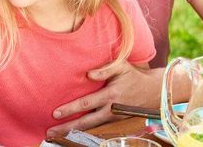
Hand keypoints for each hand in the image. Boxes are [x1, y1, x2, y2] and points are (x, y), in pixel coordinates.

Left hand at [46, 60, 162, 137]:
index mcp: (111, 95)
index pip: (86, 104)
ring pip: (91, 128)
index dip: (70, 109)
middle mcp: (111, 110)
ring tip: (55, 135)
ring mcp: (114, 118)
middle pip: (86, 121)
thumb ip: (105, 69)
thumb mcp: (121, 67)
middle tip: (49, 132)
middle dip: (67, 127)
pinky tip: (71, 134)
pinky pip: (98, 128)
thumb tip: (89, 74)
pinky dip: (84, 132)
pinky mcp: (116, 122)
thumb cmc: (133, 76)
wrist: (153, 91)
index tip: (55, 113)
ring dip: (73, 132)